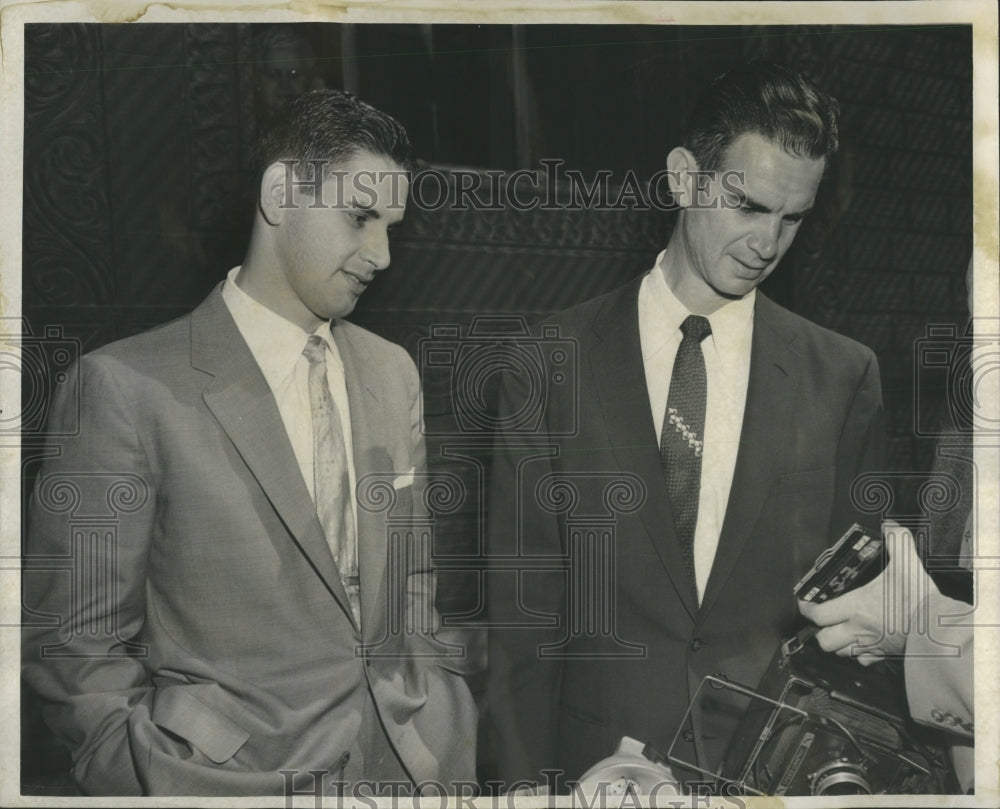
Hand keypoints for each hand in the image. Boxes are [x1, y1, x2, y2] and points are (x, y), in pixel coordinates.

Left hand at [798, 521, 938, 664]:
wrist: (940, 628)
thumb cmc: (919, 599)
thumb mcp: (907, 564)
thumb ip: (897, 541)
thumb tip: (890, 525)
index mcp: (856, 607)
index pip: (818, 614)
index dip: (806, 609)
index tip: (804, 604)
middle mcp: (858, 629)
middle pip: (824, 640)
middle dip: (819, 632)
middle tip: (823, 621)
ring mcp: (870, 645)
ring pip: (841, 653)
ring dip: (838, 644)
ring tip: (840, 632)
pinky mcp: (885, 655)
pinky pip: (864, 661)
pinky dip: (859, 655)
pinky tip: (864, 645)